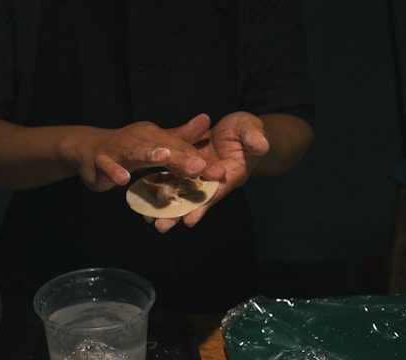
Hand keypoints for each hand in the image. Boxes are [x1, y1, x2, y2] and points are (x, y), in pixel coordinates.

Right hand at [77, 114, 213, 191]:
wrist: (87, 148)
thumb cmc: (127, 147)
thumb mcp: (155, 141)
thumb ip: (180, 137)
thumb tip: (206, 119)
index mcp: (154, 137)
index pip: (179, 149)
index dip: (198, 160)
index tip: (218, 172)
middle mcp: (138, 140)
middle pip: (161, 148)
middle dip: (180, 157)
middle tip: (199, 167)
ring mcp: (118, 150)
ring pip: (134, 151)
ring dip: (148, 154)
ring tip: (163, 157)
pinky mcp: (100, 162)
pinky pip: (106, 166)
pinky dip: (114, 171)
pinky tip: (123, 179)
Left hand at [151, 112, 268, 232]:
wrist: (236, 129)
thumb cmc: (246, 129)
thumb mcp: (252, 128)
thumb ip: (255, 137)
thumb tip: (262, 145)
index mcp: (230, 173)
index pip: (216, 192)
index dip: (204, 205)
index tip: (190, 220)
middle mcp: (212, 180)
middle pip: (195, 199)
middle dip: (179, 213)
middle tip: (162, 227)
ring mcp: (199, 176)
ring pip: (180, 192)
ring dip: (166, 206)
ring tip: (149, 219)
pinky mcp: (187, 168)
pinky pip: (171, 178)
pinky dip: (159, 188)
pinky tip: (143, 198)